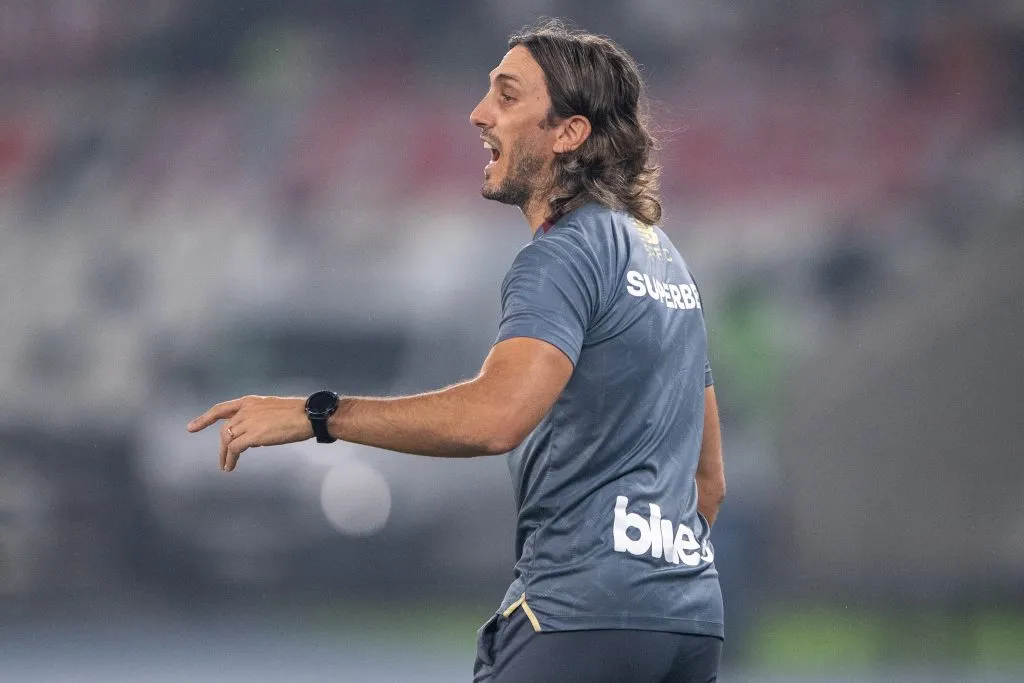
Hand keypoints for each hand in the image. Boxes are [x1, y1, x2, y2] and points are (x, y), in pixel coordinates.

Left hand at [186, 395, 313, 471]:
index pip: (222, 408)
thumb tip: (253, 439)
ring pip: (227, 440)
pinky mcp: (253, 435)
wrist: (309, 415)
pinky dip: (230, 459)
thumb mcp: (273, 411)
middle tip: (222, 459)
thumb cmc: (299, 414)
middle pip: (224, 429)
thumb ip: (259, 421)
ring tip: (226, 466)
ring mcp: (248, 422)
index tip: (192, 427)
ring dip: (225, 455)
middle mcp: (246, 410)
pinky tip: (231, 466)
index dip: (205, 418)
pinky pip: (235, 449)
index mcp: (251, 402)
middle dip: (222, 446)